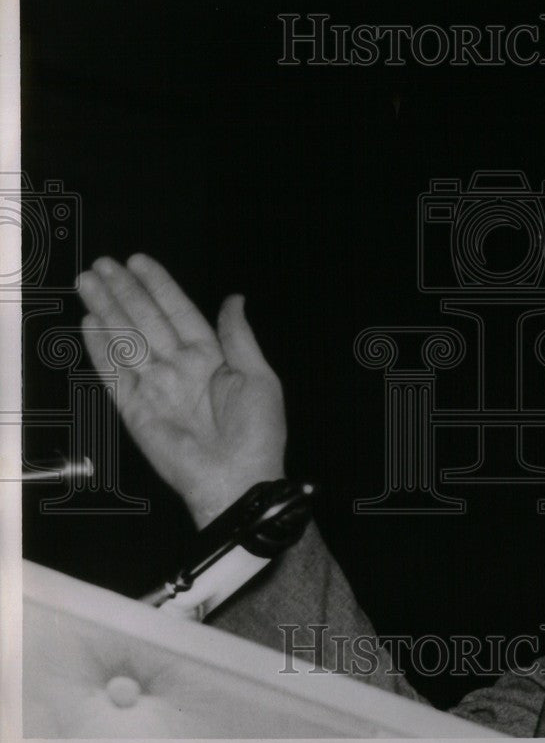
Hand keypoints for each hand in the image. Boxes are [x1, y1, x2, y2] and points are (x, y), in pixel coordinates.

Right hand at [78, 254, 285, 527]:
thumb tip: (234, 298)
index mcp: (211, 358)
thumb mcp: (258, 376)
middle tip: (103, 264)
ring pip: (127, 340)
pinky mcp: (135, 410)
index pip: (179, 313)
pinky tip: (90, 322)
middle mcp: (179, 368)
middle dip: (125, 291)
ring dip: (108, 310)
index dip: (160, 287)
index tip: (139, 262)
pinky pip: (115, 374)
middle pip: (147, 321)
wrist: (238, 480)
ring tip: (89, 281)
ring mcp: (155, 388)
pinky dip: (101, 348)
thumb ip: (238, 336)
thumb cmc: (257, 431)